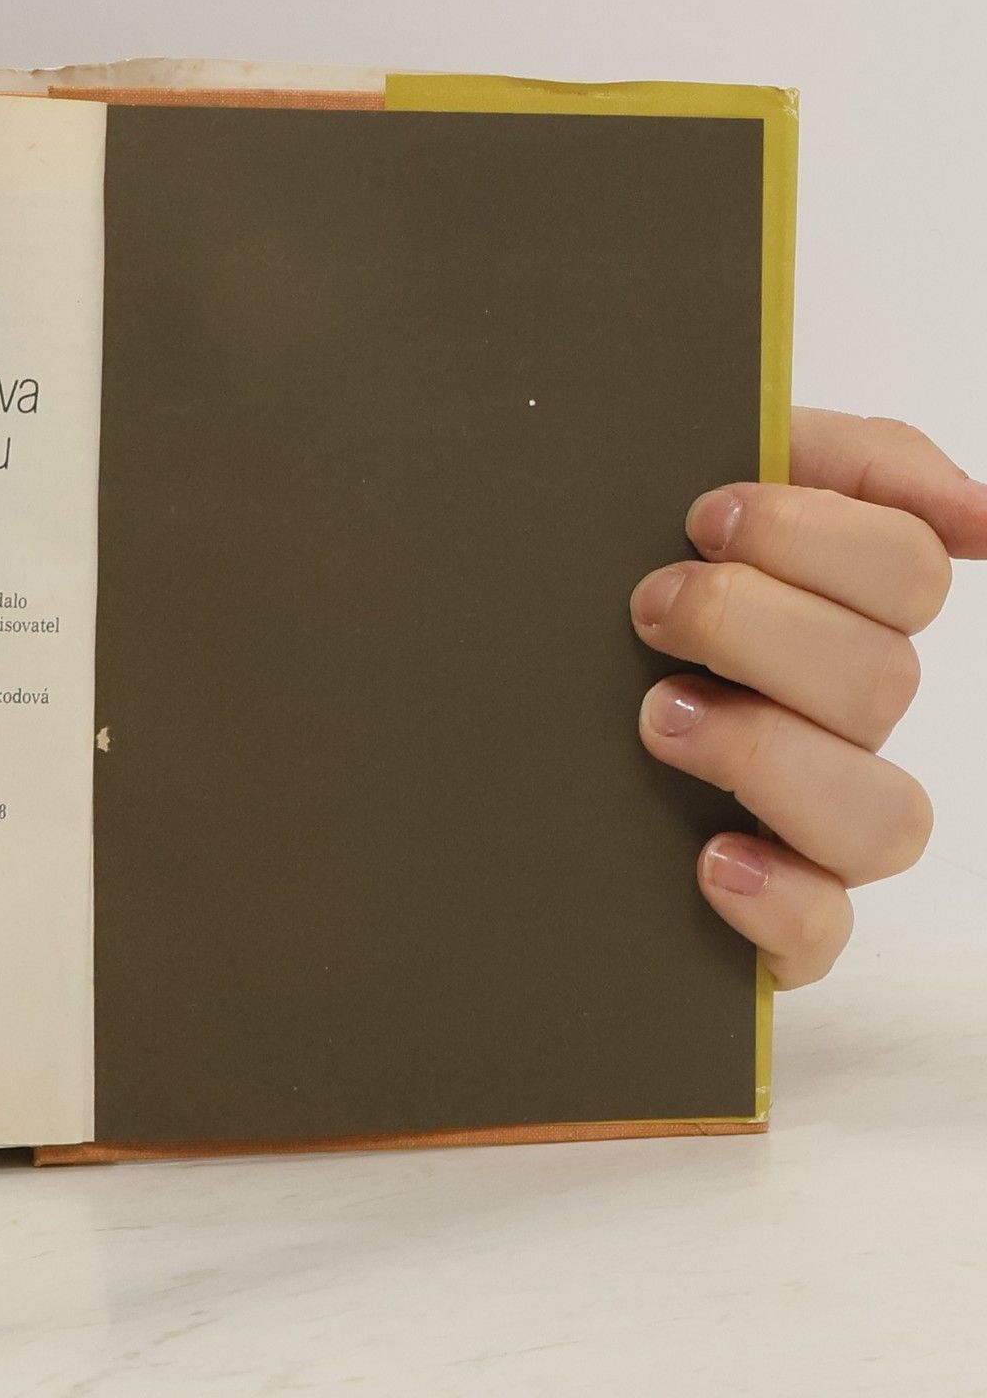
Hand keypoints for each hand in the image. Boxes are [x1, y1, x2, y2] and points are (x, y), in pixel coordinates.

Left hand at [632, 409, 986, 987]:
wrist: (462, 711)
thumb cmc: (586, 593)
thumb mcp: (673, 486)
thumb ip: (829, 462)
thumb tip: (983, 512)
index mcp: (831, 613)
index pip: (905, 570)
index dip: (815, 536)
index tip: (704, 515)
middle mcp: (835, 721)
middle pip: (882, 679)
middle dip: (756, 629)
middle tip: (648, 608)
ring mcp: (809, 824)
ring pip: (883, 817)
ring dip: (767, 755)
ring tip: (656, 721)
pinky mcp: (767, 918)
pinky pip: (822, 935)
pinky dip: (781, 899)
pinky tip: (711, 859)